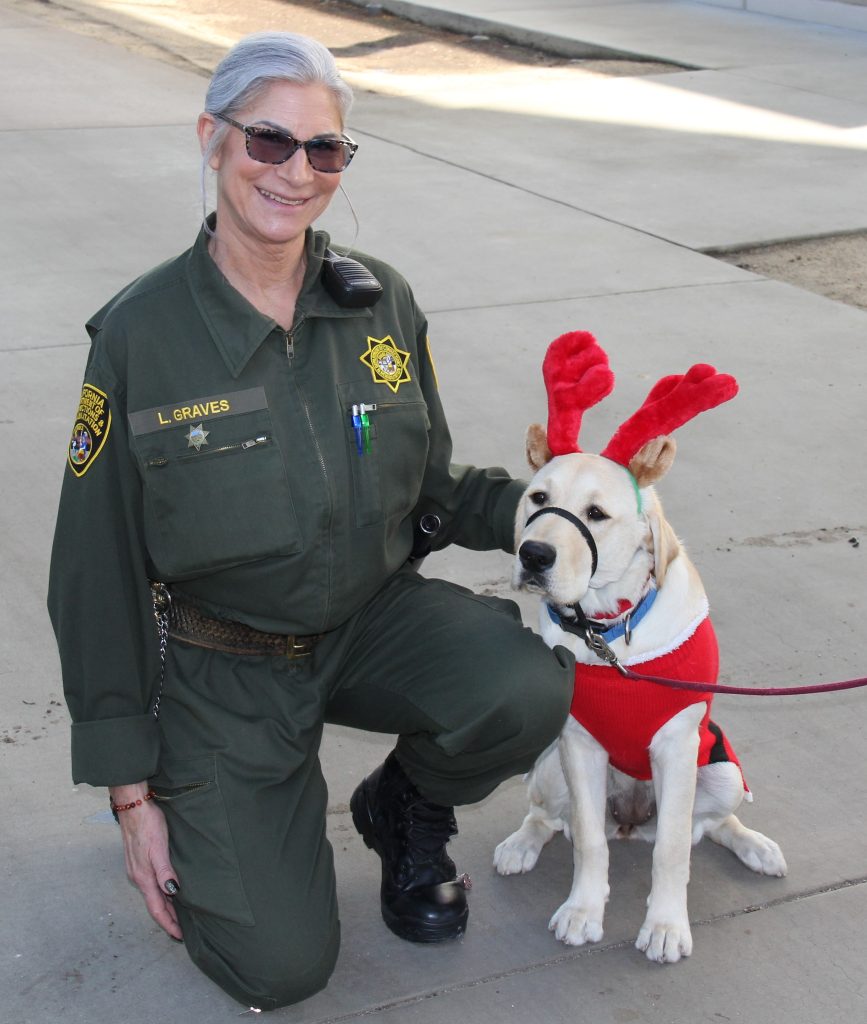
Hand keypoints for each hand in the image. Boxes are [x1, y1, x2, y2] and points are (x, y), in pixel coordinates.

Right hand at [109, 783, 182, 939]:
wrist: (132, 806)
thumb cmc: (148, 824)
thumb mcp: (159, 847)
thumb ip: (164, 870)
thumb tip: (172, 892)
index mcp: (144, 877)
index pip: (156, 908)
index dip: (168, 923)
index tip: (179, 936)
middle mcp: (138, 877)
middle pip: (154, 904)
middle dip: (168, 918)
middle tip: (183, 930)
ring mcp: (137, 869)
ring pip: (152, 895)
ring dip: (165, 906)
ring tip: (179, 914)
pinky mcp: (138, 861)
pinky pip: (150, 885)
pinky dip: (160, 893)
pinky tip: (168, 890)